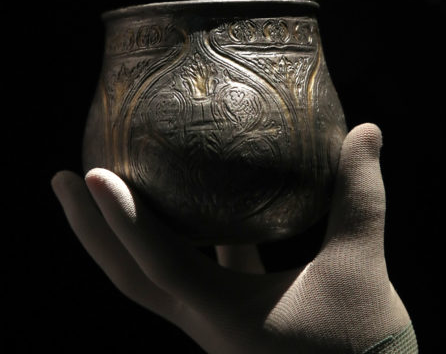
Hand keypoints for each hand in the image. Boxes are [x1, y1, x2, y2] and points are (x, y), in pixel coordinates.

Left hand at [52, 124, 416, 352]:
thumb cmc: (364, 343)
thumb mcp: (361, 264)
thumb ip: (361, 196)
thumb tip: (368, 130)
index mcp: (224, 314)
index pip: (158, 261)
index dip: (122, 219)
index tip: (88, 175)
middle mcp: (203, 319)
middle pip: (127, 274)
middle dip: (88, 228)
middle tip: (60, 178)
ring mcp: (209, 318)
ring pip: (148, 273)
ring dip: (119, 232)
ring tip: (99, 185)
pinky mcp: (226, 313)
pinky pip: (188, 269)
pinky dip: (175, 237)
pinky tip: (189, 205)